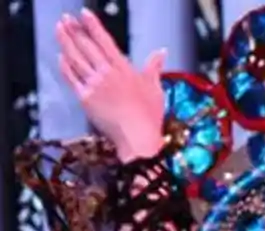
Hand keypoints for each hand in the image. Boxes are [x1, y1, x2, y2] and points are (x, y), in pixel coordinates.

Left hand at [56, 13, 166, 161]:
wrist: (137, 138)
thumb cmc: (150, 117)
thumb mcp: (155, 89)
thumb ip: (154, 67)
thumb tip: (161, 52)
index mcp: (124, 69)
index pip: (105, 41)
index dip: (93, 26)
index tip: (84, 14)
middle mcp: (107, 73)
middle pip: (86, 46)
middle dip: (74, 30)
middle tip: (66, 18)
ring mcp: (94, 85)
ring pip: (75, 58)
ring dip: (65, 41)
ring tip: (59, 29)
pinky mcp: (85, 98)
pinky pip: (71, 77)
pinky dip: (65, 66)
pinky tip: (61, 57)